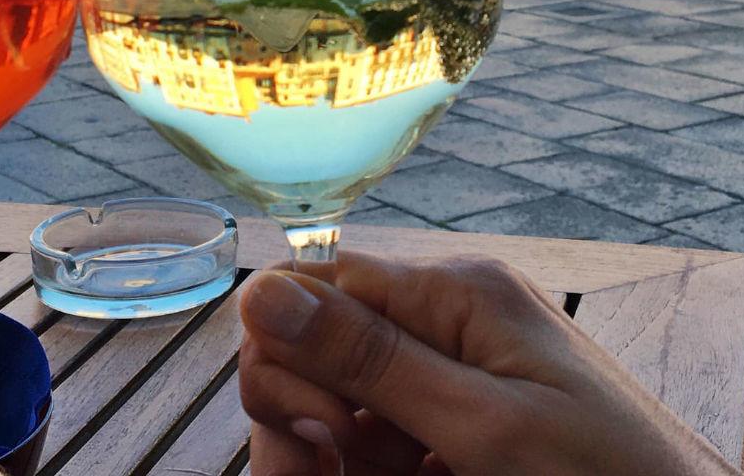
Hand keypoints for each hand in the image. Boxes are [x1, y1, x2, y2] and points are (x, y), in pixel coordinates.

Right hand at [237, 252, 742, 475]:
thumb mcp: (482, 425)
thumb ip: (372, 360)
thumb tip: (262, 290)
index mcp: (457, 292)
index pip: (314, 287)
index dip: (288, 359)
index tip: (321, 438)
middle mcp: (452, 317)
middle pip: (319, 348)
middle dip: (305, 418)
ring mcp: (460, 371)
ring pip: (343, 405)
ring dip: (341, 460)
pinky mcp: (468, 422)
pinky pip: (387, 437)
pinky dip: (379, 472)